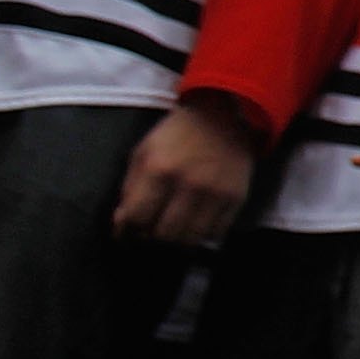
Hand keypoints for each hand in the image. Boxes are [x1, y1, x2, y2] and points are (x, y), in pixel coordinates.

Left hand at [113, 92, 261, 244]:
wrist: (222, 118)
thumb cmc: (176, 135)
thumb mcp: (143, 153)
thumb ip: (130, 188)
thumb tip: (122, 223)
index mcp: (159, 169)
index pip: (138, 217)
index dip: (127, 230)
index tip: (127, 232)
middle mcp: (189, 185)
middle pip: (165, 234)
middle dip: (152, 237)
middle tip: (150, 231)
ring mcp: (216, 194)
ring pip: (191, 239)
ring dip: (177, 240)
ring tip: (172, 231)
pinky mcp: (237, 199)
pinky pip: (215, 233)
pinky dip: (201, 235)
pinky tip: (194, 224)